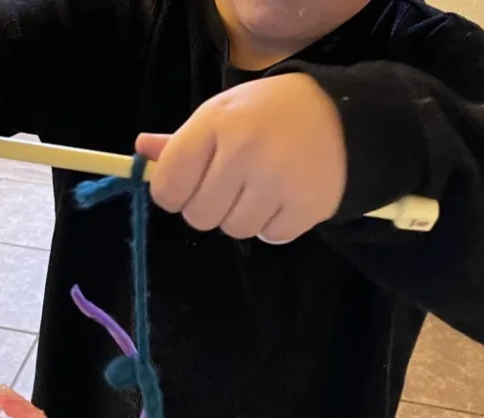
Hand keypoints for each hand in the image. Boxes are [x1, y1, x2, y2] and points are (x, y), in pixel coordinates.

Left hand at [136, 73, 346, 243]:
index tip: (190, 185)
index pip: (167, 188)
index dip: (174, 193)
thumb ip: (180, 142)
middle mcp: (243, 151)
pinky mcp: (306, 205)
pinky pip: (270, 236)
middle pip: (199, 216)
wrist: (343, 115)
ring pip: (234, 230)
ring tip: (263, 187)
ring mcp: (276, 180)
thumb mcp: (222, 114)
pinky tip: (286, 197)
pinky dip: (275, 224)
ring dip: (244, 216)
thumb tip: (141, 152)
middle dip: (211, 206)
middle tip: (233, 184)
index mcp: (214, 124)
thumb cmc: (268, 115)